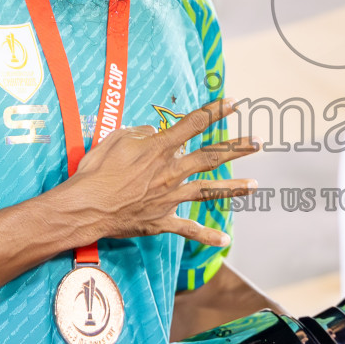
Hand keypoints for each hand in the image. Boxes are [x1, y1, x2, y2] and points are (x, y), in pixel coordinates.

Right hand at [52, 96, 258, 248]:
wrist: (86, 206)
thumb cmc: (96, 170)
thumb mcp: (115, 138)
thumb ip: (140, 133)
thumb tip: (156, 134)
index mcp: (160, 148)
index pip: (194, 124)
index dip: (216, 111)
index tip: (234, 102)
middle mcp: (171, 171)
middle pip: (211, 156)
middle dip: (237, 148)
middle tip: (258, 141)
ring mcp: (169, 197)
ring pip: (208, 190)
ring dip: (233, 188)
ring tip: (255, 186)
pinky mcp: (162, 219)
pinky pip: (188, 228)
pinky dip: (207, 235)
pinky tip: (226, 241)